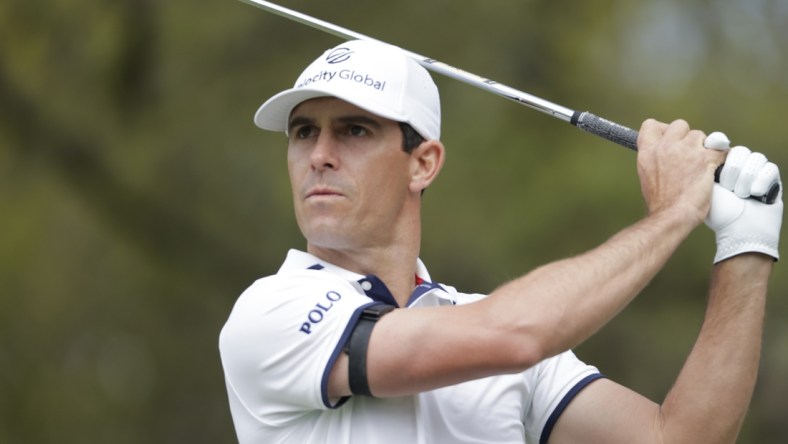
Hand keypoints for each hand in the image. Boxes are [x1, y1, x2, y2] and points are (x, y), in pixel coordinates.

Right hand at [637, 119, 723, 223]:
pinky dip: (720, 158)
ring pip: (701, 136)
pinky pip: (720, 149)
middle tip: (689, 155)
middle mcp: (664, 147)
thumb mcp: (648, 176)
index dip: (663, 129)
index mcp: (647, 152)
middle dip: (687, 137)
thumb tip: (667, 153)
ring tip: (701, 168)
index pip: (651, 125)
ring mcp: (686, 151)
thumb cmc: (662, 203)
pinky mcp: (705, 159)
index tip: (670, 141)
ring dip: (703, 149)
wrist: (671, 217)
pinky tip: (715, 169)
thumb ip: (656, 159)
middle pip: (680, 125)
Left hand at [703, 140, 782, 262]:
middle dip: (732, 169)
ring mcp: (757, 172)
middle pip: (739, 150)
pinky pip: (769, 168)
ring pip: (755, 158)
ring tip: (740, 195)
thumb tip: (708, 141)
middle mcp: (740, 167)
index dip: (719, 144)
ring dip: (746, 179)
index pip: (722, 145)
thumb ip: (704, 165)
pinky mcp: (772, 179)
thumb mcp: (705, 188)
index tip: (715, 146)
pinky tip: (755, 195)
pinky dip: (761, 182)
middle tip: (729, 188)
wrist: (740, 231)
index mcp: (721, 167)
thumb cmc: (719, 213)